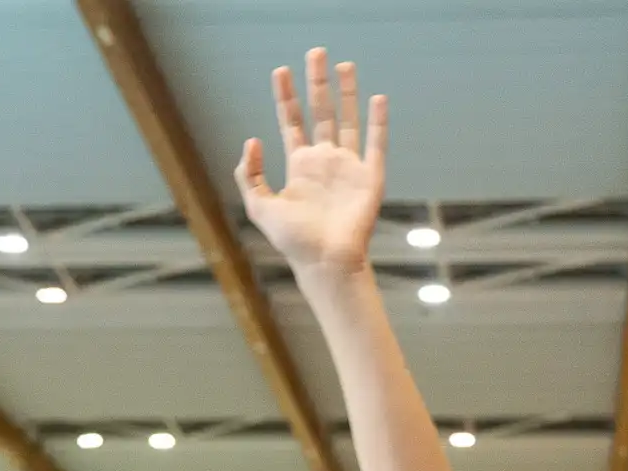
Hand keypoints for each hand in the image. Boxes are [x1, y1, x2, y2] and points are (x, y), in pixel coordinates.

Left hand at [236, 49, 386, 277]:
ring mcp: (349, 167)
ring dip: (348, 93)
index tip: (280, 71)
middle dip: (317, 83)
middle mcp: (325, 161)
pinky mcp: (370, 177)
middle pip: (321, 112)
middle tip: (315, 53)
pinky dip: (378, 122)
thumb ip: (249, 175)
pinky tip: (377, 99)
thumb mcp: (259, 207)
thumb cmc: (293, 241)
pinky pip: (376, 143)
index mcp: (300, 166)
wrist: (325, 261)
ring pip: (348, 120)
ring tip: (345, 66)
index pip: (291, 121)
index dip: (285, 97)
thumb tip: (251, 140)